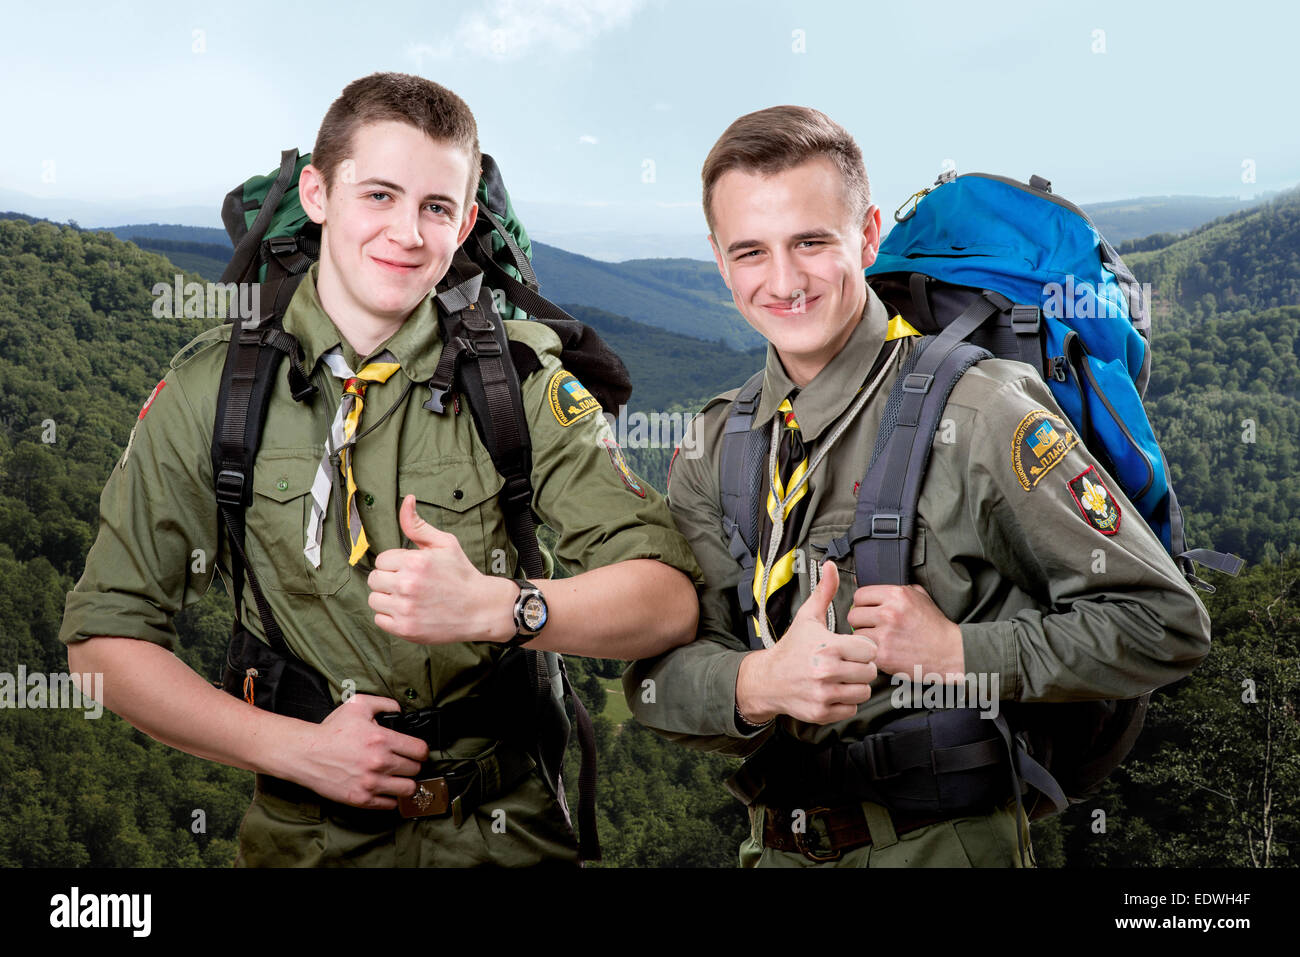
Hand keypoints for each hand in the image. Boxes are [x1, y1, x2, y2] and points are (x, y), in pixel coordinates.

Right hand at [285, 694, 428, 808]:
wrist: (306, 754)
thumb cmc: (330, 730)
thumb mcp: (357, 705)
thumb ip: (384, 703)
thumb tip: (400, 710)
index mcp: (382, 739)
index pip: (420, 751)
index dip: (421, 750)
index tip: (417, 751)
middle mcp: (380, 763)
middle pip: (416, 769)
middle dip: (413, 765)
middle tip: (405, 763)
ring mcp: (371, 783)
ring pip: (408, 789)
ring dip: (406, 782)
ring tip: (398, 778)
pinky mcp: (362, 799)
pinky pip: (390, 804)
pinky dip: (391, 797)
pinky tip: (385, 789)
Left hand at [367, 495, 514, 643]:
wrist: (480, 608)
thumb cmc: (461, 575)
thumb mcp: (444, 543)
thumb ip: (418, 524)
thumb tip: (407, 500)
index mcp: (415, 561)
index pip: (382, 560)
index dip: (395, 564)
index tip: (410, 569)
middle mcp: (407, 584)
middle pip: (374, 579)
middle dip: (389, 579)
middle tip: (408, 583)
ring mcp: (405, 608)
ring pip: (374, 599)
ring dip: (387, 598)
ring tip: (408, 598)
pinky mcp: (405, 628)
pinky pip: (379, 619)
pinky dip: (390, 617)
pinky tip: (408, 611)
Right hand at [736, 561, 877, 725]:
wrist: (767, 680)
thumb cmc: (792, 648)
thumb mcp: (808, 618)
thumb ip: (824, 592)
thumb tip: (831, 565)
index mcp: (827, 646)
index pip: (870, 651)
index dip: (862, 648)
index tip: (850, 648)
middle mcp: (826, 672)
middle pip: (869, 672)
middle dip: (861, 667)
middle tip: (846, 663)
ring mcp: (824, 694)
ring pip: (864, 692)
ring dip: (856, 686)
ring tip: (841, 677)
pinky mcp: (822, 712)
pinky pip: (851, 709)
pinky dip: (846, 702)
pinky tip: (833, 691)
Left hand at [845, 583, 964, 679]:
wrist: (950, 652)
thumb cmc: (935, 626)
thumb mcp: (919, 597)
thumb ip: (895, 589)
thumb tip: (866, 580)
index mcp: (896, 595)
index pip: (860, 595)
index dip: (863, 604)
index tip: (869, 611)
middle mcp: (889, 613)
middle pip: (853, 615)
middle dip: (862, 622)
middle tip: (873, 627)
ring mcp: (885, 635)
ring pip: (857, 634)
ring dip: (865, 638)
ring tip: (881, 640)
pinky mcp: (884, 655)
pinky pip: (864, 650)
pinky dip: (871, 652)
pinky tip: (884, 651)